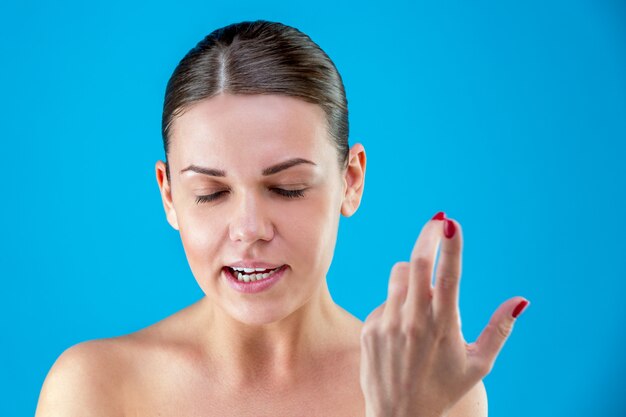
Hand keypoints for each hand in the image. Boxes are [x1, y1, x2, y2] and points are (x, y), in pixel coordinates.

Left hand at [359, 212, 528, 416]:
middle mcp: (413, 321)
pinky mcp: (369, 328)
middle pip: (416, 262)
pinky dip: (397, 302)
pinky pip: (385, 299)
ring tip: (422, 295)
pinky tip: (402, 327)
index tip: (450, 222)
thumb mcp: (478, 364)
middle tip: (437, 222)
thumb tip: (520, 300)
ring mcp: (387, 323)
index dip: (450, 246)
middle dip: (427, 237)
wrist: (399, 416)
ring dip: (412, 273)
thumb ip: (499, 329)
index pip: (448, 276)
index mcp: (443, 326)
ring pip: (399, 274)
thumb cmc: (444, 388)